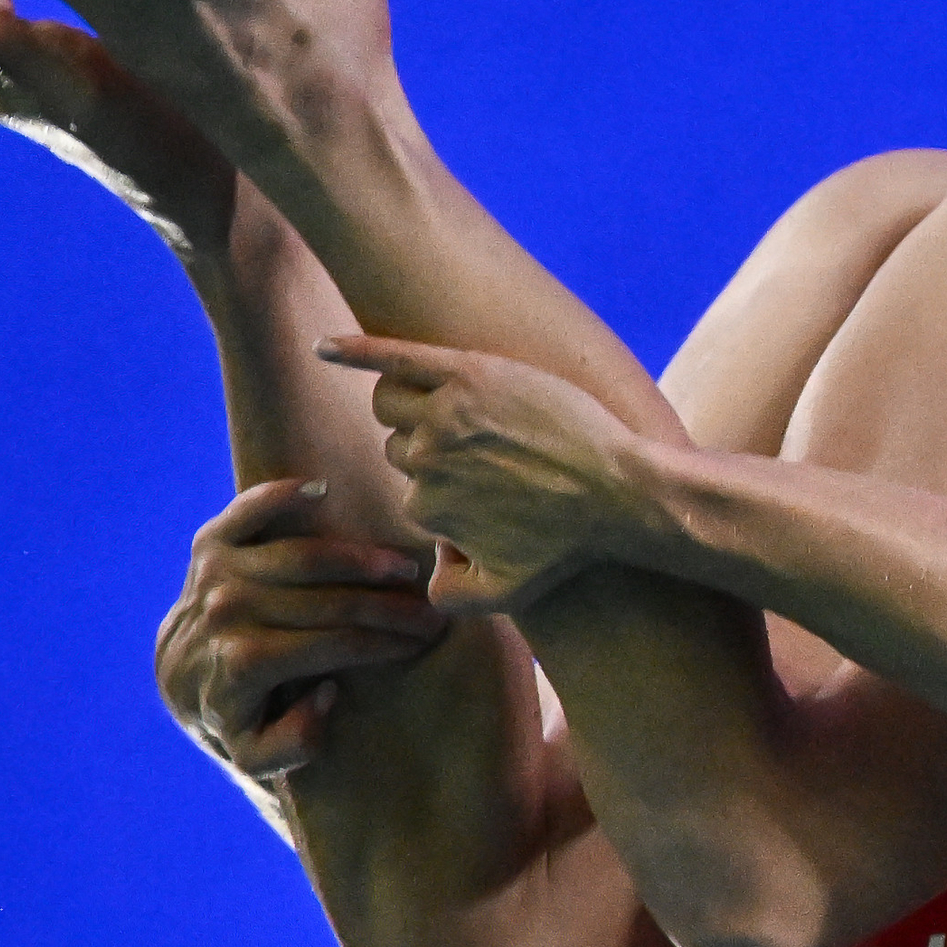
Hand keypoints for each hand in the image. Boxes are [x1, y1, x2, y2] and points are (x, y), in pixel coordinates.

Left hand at [155, 477, 452, 780]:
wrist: (183, 677)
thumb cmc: (240, 714)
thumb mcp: (258, 753)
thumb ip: (291, 744)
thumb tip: (326, 695)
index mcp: (240, 664)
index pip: (329, 645)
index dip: (383, 642)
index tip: (425, 641)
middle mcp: (225, 612)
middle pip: (324, 601)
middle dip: (388, 606)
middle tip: (433, 611)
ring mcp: (215, 572)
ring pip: (303, 555)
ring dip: (363, 558)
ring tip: (407, 568)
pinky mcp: (210, 541)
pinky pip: (251, 508)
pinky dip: (286, 494)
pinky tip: (326, 489)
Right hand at [320, 334, 660, 613]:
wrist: (623, 490)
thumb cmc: (568, 544)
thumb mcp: (505, 594)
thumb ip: (448, 597)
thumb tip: (422, 569)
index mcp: (424, 505)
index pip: (408, 488)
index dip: (447, 493)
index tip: (493, 496)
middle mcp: (425, 458)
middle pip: (398, 443)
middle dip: (430, 450)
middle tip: (491, 459)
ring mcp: (445, 410)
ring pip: (392, 399)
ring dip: (409, 405)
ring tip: (456, 415)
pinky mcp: (466, 370)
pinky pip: (394, 355)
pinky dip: (354, 352)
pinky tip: (323, 349)